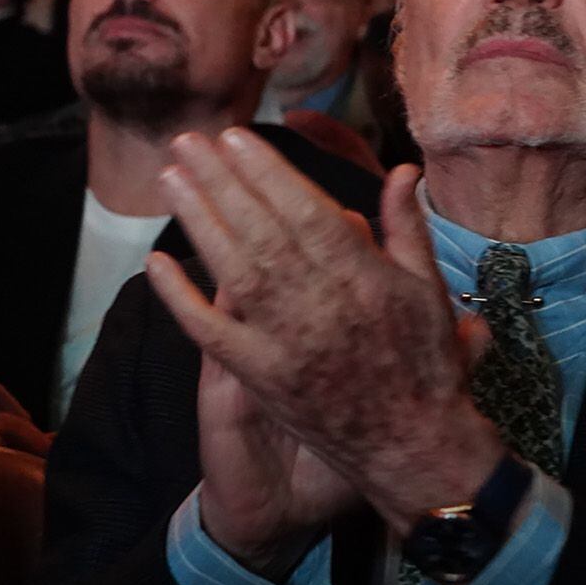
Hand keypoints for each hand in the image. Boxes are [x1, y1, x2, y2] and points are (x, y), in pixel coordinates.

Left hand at [146, 130, 503, 544]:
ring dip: (198, 221)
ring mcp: (287, 342)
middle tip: (188, 141)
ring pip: (234, 269)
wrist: (414, 446)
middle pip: (261, 230)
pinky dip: (181, 298)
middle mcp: (322, 304)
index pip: (305, 210)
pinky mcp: (262, 378)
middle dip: (222, 181)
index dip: (267, 172)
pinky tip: (156, 263)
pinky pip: (212, 332)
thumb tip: (400, 168)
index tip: (237, 138)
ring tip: (171, 178)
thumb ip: (407, 226)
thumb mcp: (428, 288)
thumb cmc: (427, 363)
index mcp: (365, 277)